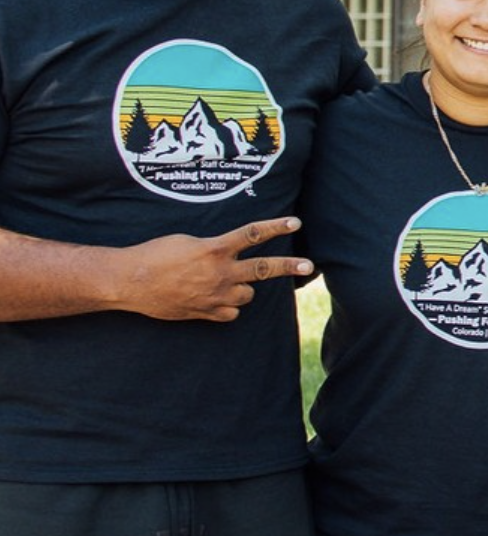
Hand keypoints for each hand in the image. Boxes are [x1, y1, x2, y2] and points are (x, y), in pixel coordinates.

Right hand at [116, 217, 312, 321]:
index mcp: (214, 249)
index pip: (253, 235)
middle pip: (264, 269)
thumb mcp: (187, 241)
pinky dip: (228, 307)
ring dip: (243, 288)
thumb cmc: (154, 255)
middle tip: (309, 266)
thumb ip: (214, 248)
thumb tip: (229, 254)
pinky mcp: (206, 313)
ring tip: (223, 281)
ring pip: (248, 294)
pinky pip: (231, 313)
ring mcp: (215, 295)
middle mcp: (220, 273)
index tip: (296, 222)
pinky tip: (214, 300)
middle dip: (289, 266)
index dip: (276, 227)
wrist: (129, 282)